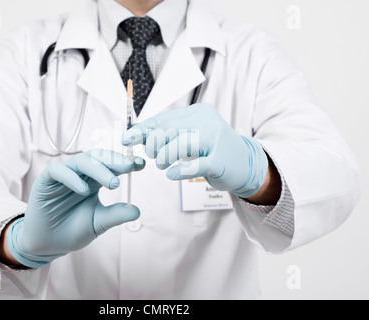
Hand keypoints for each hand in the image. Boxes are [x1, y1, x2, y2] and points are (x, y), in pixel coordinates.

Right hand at [7, 149, 145, 268]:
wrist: (48, 245)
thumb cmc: (72, 231)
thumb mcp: (98, 223)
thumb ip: (115, 215)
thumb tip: (137, 211)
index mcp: (94, 180)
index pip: (110, 165)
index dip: (125, 163)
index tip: (141, 164)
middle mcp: (80, 174)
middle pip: (97, 158)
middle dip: (114, 160)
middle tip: (129, 167)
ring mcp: (63, 175)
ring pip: (81, 161)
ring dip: (98, 169)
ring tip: (113, 183)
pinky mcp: (45, 180)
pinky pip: (58, 170)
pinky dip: (72, 177)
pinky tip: (84, 190)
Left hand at [122, 103, 267, 197]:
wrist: (244, 163)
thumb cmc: (211, 149)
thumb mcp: (190, 135)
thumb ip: (167, 133)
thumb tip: (136, 134)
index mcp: (198, 112)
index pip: (164, 118)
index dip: (143, 129)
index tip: (127, 138)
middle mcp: (207, 121)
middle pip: (170, 129)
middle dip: (153, 144)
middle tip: (151, 155)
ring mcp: (215, 140)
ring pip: (180, 145)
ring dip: (164, 157)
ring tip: (162, 164)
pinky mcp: (220, 161)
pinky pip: (196, 165)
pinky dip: (180, 170)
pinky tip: (171, 174)